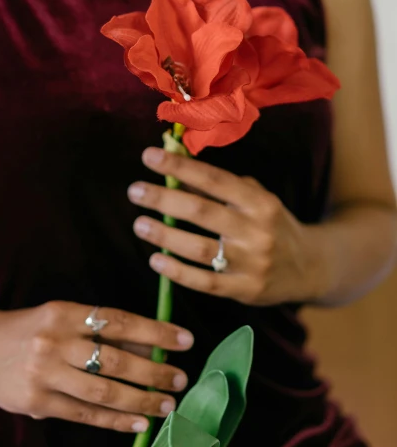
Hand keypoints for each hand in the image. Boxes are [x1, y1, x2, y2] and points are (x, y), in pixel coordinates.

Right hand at [0, 300, 193, 433]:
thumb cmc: (31, 329)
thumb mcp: (62, 317)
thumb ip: (99, 332)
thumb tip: (149, 349)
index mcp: (63, 312)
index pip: (118, 321)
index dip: (155, 332)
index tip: (185, 339)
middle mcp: (54, 341)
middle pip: (114, 359)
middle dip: (154, 371)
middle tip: (180, 377)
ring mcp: (44, 374)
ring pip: (103, 391)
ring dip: (141, 400)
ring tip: (168, 404)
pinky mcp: (37, 403)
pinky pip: (85, 414)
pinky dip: (116, 420)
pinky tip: (140, 422)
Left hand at [129, 147, 319, 306]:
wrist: (311, 266)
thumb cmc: (273, 224)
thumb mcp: (257, 198)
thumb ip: (221, 187)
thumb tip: (175, 168)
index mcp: (259, 202)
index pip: (214, 180)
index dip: (180, 166)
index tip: (150, 156)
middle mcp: (257, 231)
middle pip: (202, 212)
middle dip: (164, 199)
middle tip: (135, 191)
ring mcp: (252, 263)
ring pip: (199, 248)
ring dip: (165, 235)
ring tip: (139, 224)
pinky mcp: (245, 291)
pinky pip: (205, 282)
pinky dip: (177, 271)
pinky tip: (156, 259)